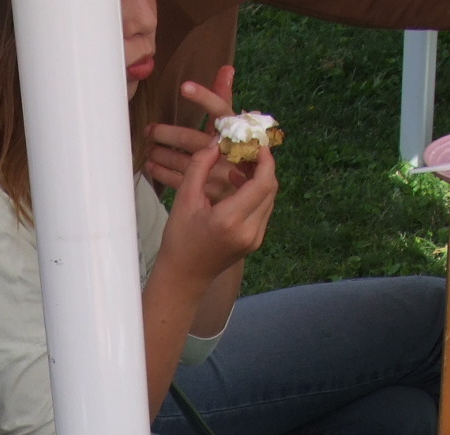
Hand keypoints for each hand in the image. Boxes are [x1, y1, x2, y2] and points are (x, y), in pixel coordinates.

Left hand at [145, 68, 255, 202]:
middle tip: (149, 130)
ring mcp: (216, 175)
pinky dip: (161, 172)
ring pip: (181, 161)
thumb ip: (225, 99)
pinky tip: (151, 165)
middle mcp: (226, 153)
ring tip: (148, 147)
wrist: (246, 194)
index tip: (184, 87)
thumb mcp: (232, 127)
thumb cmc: (236, 153)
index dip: (203, 98)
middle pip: (191, 138)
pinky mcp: (206, 192)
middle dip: (166, 133)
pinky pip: (178, 181)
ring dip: (161, 153)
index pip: (220, 111)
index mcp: (235, 134)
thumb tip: (226, 69)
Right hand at [151, 84, 276, 294]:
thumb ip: (199, 167)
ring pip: (269, 198)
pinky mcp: (255, 241)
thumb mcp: (184, 200)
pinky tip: (238, 184)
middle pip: (270, 188)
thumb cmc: (179, 240)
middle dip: (263, 165)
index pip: (262, 183)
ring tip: (241, 163)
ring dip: (260, 178)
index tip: (256, 143)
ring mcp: (255, 239)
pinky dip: (256, 192)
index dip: (265, 160)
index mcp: (230, 220)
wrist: (184, 276)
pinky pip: (263, 209)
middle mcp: (249, 231)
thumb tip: (216, 142)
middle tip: (248, 149)